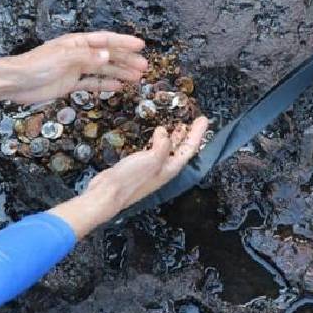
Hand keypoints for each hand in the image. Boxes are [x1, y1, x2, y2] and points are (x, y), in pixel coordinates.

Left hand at [0, 31, 146, 103]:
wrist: (16, 82)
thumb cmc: (37, 66)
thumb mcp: (63, 58)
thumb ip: (86, 57)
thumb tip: (108, 56)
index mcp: (77, 43)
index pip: (105, 40)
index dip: (123, 42)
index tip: (140, 45)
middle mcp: (79, 54)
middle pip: (107, 56)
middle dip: (126, 60)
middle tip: (144, 67)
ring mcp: (75, 69)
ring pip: (103, 70)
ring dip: (119, 73)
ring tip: (137, 77)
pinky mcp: (70, 83)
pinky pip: (92, 83)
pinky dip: (105, 85)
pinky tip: (118, 87)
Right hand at [48, 116, 209, 238]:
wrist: (108, 193)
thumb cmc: (132, 178)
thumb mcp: (153, 159)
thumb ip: (163, 144)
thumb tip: (164, 132)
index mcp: (171, 168)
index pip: (189, 148)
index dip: (197, 133)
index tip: (203, 119)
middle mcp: (164, 169)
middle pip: (181, 149)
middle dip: (188, 135)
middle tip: (194, 121)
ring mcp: (152, 168)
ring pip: (168, 149)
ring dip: (175, 137)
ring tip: (179, 125)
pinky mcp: (139, 166)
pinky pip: (155, 149)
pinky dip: (159, 140)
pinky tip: (156, 134)